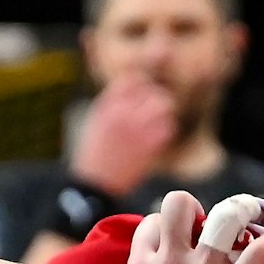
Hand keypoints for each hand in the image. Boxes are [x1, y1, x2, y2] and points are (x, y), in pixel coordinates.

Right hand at [68, 75, 177, 196]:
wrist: (96, 183)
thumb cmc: (94, 153)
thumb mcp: (95, 121)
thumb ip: (112, 103)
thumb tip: (134, 89)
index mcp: (107, 107)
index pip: (130, 80)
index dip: (140, 83)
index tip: (142, 89)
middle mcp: (123, 114)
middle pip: (151, 90)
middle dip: (155, 96)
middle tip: (156, 105)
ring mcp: (138, 129)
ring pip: (163, 106)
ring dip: (164, 110)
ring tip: (159, 118)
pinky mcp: (150, 146)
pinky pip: (168, 127)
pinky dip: (166, 129)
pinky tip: (158, 135)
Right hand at [122, 191, 263, 263]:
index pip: (151, 222)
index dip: (167, 225)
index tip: (180, 237)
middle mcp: (171, 261)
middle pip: (179, 203)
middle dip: (196, 207)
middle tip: (211, 223)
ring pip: (222, 216)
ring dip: (237, 214)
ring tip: (247, 221)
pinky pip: (258, 251)